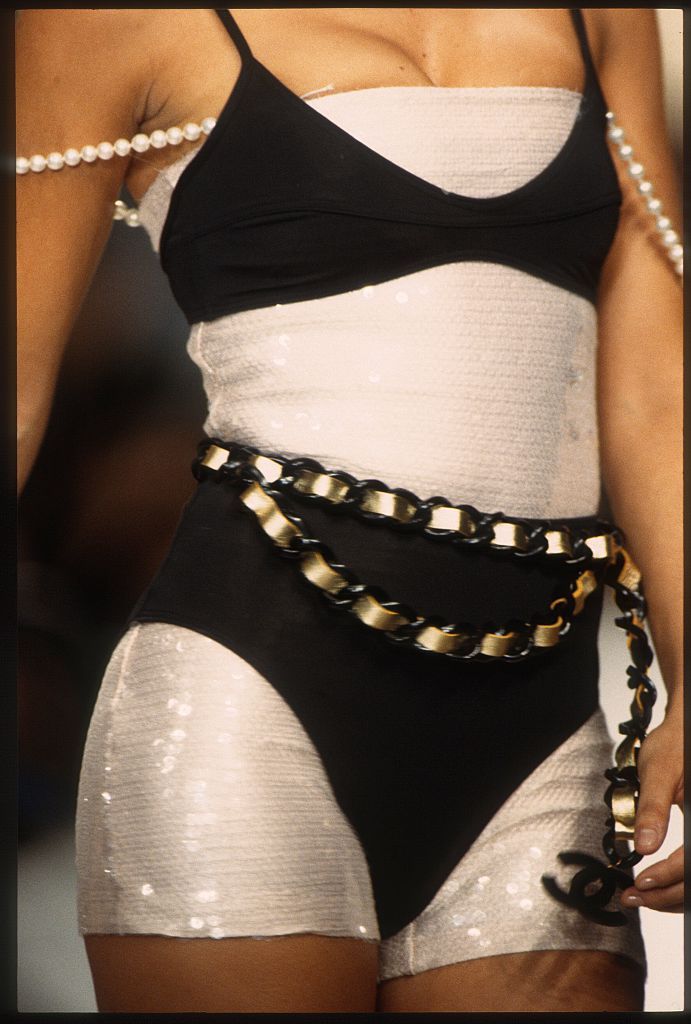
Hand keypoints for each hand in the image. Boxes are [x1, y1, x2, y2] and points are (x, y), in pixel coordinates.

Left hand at [619, 709, 683, 912]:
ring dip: (673, 896)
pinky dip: (680, 885)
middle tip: (633, 897)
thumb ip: (652, 809)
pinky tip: (658, 888)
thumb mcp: (658, 772)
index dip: (667, 876)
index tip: (640, 881)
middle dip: (666, 895)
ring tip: (641, 898)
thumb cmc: (674, 746)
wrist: (684, 733)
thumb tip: (644, 845)